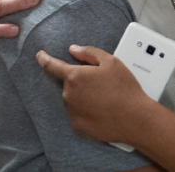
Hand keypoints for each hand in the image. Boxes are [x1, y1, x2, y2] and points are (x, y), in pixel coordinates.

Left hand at [36, 45, 150, 143]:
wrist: (135, 119)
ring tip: (105, 97)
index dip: (44, 59)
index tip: (40, 55)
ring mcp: (72, 111)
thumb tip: (73, 49)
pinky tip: (103, 109)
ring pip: (73, 98)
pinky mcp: (78, 126)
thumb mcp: (111, 62)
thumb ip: (89, 52)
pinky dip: (87, 109)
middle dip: (80, 80)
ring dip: (83, 95)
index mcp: (75, 76)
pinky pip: (78, 113)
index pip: (52, 65)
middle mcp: (69, 94)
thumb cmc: (124, 88)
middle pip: (69, 83)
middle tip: (101, 83)